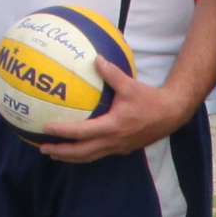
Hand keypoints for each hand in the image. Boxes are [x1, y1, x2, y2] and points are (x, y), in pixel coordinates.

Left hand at [32, 60, 190, 161]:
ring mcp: (118, 147)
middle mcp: (113, 141)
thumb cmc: (150, 100)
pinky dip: (84, 154)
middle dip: (62, 152)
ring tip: (55, 154)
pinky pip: (98, 154)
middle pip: (82, 152)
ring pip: (89, 157)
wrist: (171, 115)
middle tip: (44, 148)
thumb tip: (96, 59)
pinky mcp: (122, 149)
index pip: (82, 132)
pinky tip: (78, 148)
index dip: (63, 131)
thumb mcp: (130, 85)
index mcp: (112, 127)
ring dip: (71, 157)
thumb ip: (112, 73)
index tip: (47, 128)